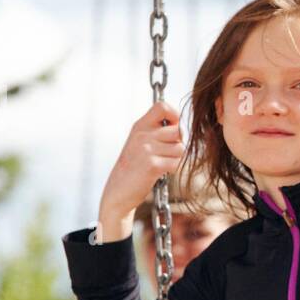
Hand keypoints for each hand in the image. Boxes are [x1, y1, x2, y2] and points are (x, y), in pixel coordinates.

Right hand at [97, 101, 185, 241]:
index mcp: (139, 126)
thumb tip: (182, 128)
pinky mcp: (152, 165)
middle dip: (178, 144)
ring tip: (161, 164)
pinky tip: (161, 172)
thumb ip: (156, 132)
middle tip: (166, 154)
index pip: (162, 107)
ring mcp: (146, 149)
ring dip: (176, 159)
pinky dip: (173, 170)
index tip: (173, 128)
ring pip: (181, 148)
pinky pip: (177, 163)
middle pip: (178, 131)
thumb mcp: (140, 142)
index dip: (174, 116)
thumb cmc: (134, 168)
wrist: (118, 192)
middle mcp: (142, 135)